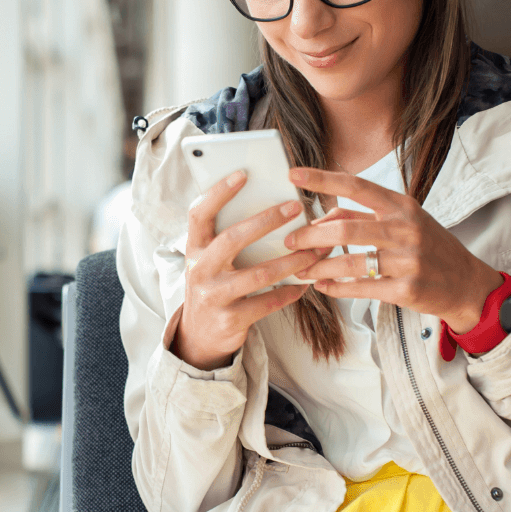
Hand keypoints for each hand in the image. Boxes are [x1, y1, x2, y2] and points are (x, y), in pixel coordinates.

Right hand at [172, 170, 326, 369]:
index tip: (243, 174)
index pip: (199, 213)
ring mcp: (213, 296)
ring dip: (292, 260)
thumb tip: (270, 205)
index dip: (218, 192)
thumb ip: (227, 237)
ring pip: (259, 274)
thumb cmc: (214, 286)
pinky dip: (290, 292)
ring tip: (316, 251)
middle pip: (233, 238)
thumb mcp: (210, 260)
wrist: (199, 337)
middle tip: (296, 207)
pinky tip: (305, 283)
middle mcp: (199, 270)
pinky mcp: (230, 320)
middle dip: (266, 221)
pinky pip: (267, 303)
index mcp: (194, 248)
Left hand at [285, 167, 501, 334]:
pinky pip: (361, 289)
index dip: (323, 179)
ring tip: (300, 269)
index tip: (294, 173)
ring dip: (319, 267)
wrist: (466, 284)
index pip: (356, 186)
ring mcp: (408, 261)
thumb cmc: (429, 248)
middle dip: (310, 236)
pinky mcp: (407, 290)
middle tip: (289, 241)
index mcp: (402, 206)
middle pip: (345, 228)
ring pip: (350, 262)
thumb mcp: (403, 223)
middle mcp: (406, 229)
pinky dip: (336, 288)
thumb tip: (321, 218)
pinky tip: (322, 287)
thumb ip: (364, 217)